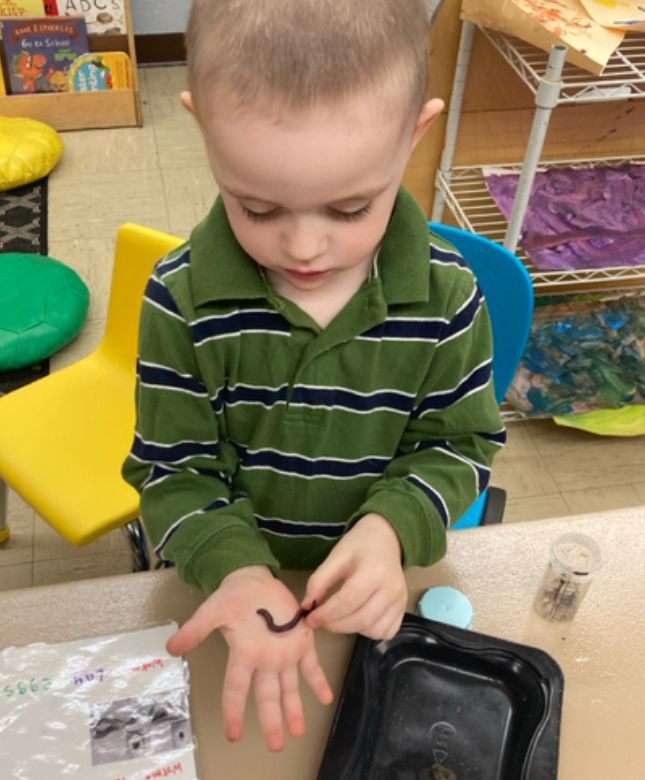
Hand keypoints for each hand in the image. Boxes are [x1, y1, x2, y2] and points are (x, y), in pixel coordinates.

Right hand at [166, 566, 332, 750]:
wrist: (254, 581)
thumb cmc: (232, 597)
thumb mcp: (212, 610)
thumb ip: (196, 629)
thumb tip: (170, 647)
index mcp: (243, 654)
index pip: (236, 688)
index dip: (234, 711)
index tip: (234, 734)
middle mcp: (264, 660)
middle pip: (267, 695)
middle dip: (271, 720)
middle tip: (275, 745)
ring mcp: (284, 652)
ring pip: (289, 686)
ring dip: (294, 708)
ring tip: (298, 731)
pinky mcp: (301, 641)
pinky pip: (311, 664)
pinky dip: (319, 680)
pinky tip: (326, 697)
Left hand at [303, 513, 406, 639]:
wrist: (385, 539)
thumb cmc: (358, 547)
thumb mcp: (335, 557)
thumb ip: (319, 581)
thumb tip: (307, 607)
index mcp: (374, 570)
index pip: (348, 601)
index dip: (326, 614)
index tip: (310, 618)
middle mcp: (392, 588)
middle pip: (361, 619)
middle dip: (335, 625)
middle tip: (320, 620)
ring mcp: (400, 600)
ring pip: (373, 631)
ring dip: (351, 629)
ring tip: (339, 617)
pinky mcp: (403, 609)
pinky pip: (385, 633)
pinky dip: (368, 632)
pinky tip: (357, 618)